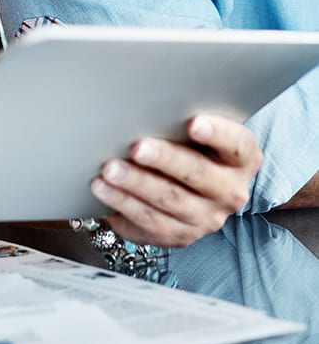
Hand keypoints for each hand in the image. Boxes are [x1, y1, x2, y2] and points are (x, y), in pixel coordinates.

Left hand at [90, 115, 262, 246]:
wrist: (188, 193)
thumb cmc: (189, 151)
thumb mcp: (195, 137)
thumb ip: (181, 123)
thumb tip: (145, 107)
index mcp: (241, 159)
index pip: (236, 144)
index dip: (217, 133)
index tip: (193, 122)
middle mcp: (229, 191)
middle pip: (197, 173)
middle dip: (164, 158)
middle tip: (137, 147)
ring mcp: (206, 218)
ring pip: (169, 199)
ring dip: (136, 183)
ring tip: (110, 168)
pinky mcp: (179, 235)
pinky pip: (148, 220)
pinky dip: (122, 202)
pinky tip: (102, 188)